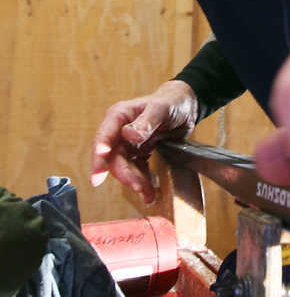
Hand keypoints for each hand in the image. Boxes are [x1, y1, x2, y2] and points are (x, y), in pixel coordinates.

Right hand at [90, 80, 198, 202]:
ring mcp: (128, 144)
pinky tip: (149, 192)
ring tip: (148, 194)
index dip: (99, 156)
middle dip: (124, 174)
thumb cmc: (170, 102)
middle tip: (138, 187)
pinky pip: (136, 170)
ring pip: (124, 167)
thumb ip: (146, 121)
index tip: (98, 174)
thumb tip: (128, 135)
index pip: (104, 137)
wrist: (184, 107)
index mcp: (119, 116)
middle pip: (114, 158)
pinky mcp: (138, 153)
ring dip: (133, 182)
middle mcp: (119, 131)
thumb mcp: (161, 108)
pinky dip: (142, 181)